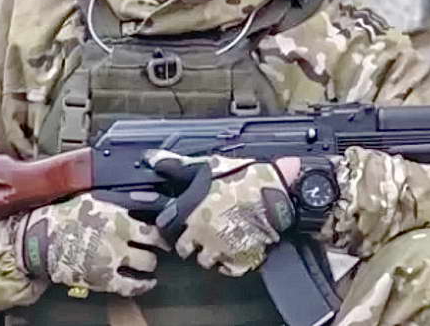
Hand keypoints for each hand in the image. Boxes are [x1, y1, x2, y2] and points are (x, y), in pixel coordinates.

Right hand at [18, 192, 169, 296]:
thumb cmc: (67, 214)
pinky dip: (143, 285)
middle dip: (159, 246)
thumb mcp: (95, 197)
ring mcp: (112, 260)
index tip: (164, 230)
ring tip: (149, 261)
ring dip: (150, 263)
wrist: (42, 239)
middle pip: (153, 246)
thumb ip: (122, 199)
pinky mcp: (103, 279)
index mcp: (118, 217)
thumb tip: (147, 194)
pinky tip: (147, 282)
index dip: (162, 230)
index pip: (152, 226)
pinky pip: (130, 286)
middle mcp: (118, 239)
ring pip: (146, 265)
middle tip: (160, 246)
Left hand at [144, 151, 294, 276]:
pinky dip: (229, 263)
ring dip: (210, 253)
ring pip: (205, 261)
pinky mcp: (240, 259)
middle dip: (190, 242)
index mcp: (190, 211)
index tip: (178, 222)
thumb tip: (151, 158)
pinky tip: (234, 249)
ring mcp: (221, 248)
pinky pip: (228, 269)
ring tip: (219, 240)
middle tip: (201, 232)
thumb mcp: (208, 165)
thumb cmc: (243, 175)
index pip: (167, 227)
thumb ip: (177, 165)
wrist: (277, 190)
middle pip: (184, 249)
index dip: (172, 225)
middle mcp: (201, 233)